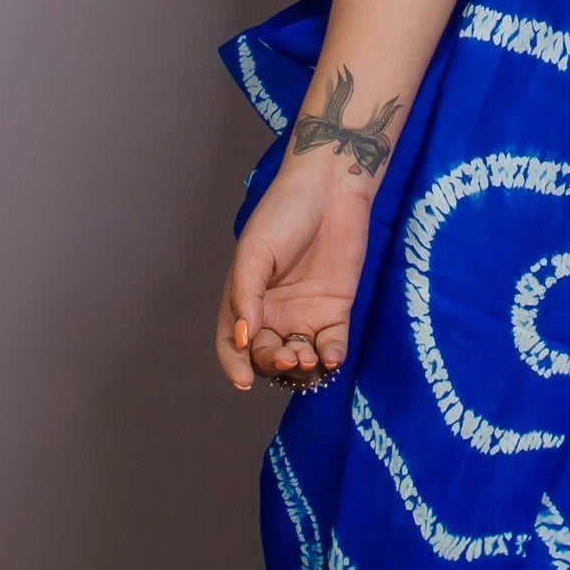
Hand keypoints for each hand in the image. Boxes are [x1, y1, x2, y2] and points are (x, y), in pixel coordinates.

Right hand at [216, 160, 371, 391]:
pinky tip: (331, 357)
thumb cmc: (284, 214)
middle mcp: (272, 313)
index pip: (233, 343)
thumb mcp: (256, 252)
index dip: (234, 365)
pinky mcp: (335, 310)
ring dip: (302, 368)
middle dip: (274, 364)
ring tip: (308, 359)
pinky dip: (331, 357)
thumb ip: (246, 296)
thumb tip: (242, 338)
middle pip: (267, 355)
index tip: (243, 380)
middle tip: (289, 358)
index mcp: (244, 299)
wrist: (330, 189)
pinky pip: (332, 344)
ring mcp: (305, 314)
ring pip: (300, 357)